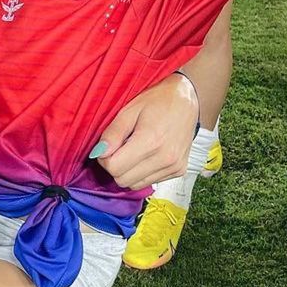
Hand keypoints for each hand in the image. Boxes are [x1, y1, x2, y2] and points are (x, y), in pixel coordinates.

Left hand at [92, 74, 197, 190]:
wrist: (188, 101)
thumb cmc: (157, 101)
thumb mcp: (129, 110)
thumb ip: (113, 133)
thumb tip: (99, 153)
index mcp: (151, 141)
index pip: (114, 168)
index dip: (104, 158)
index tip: (107, 147)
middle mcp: (165, 159)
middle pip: (123, 180)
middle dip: (114, 166)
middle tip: (118, 148)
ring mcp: (174, 167)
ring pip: (136, 185)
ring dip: (128, 171)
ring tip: (133, 150)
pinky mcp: (179, 171)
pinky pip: (150, 182)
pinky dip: (141, 173)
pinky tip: (146, 155)